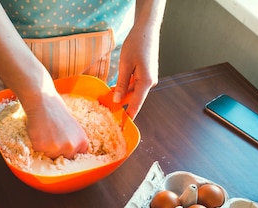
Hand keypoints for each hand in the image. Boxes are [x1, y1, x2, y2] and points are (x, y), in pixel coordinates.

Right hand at [23, 92, 88, 159]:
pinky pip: (39, 152)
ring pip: (51, 156)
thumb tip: (71, 155)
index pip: (77, 157)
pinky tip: (40, 133)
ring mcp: (57, 149)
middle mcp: (71, 147)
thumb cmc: (58, 112)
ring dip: (47, 149)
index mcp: (82, 142)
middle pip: (64, 159)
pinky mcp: (43, 148)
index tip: (64, 148)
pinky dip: (38, 145)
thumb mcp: (74, 128)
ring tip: (46, 134)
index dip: (69, 152)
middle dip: (59, 151)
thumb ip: (74, 142)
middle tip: (53, 136)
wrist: (44, 103)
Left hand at [113, 0, 164, 118]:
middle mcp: (150, 82)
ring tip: (108, 96)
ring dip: (122, 94)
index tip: (121, 127)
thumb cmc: (136, 44)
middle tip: (107, 110)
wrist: (147, 29)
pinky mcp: (147, 73)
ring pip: (134, 91)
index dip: (128, 116)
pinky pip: (135, 84)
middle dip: (121, 104)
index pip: (136, 104)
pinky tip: (115, 87)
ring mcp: (149, 78)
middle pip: (134, 98)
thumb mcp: (125, 64)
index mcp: (146, 82)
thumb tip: (117, 100)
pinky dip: (126, 86)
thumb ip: (121, 84)